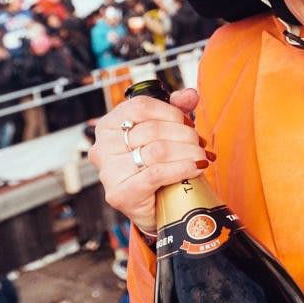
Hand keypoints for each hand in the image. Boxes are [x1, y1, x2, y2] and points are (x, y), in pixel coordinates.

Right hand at [89, 87, 207, 235]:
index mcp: (108, 126)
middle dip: (185, 135)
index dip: (171, 112)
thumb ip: (176, 110)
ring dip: (187, 152)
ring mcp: (108, 172)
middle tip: (201, 144)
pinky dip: (182, 168)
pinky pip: (156, 173)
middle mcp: (101, 147)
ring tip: (202, 156)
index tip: (189, 123)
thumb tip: (190, 94)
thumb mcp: (166, 134)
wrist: (156, 208)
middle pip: (152, 130)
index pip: (140, 106)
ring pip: (156, 151)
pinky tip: (196, 168)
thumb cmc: (156, 166)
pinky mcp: (120, 193)